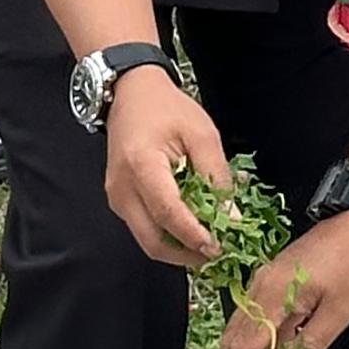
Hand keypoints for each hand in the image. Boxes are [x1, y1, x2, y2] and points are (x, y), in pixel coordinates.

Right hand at [105, 65, 233, 270]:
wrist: (131, 94)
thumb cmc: (167, 108)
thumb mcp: (202, 134)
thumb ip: (217, 176)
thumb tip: (231, 216)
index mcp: (142, 165)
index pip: (168, 212)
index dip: (194, 235)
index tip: (219, 247)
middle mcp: (122, 188)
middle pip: (152, 239)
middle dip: (186, 254)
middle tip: (216, 255)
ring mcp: (117, 197)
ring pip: (147, 240)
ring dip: (178, 249)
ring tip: (208, 245)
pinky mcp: (120, 201)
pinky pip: (144, 229)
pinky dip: (168, 236)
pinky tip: (191, 231)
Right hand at [225, 210, 348, 348]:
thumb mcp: (341, 310)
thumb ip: (311, 344)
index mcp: (275, 292)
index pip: (248, 344)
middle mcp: (262, 287)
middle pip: (240, 340)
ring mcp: (268, 284)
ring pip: (250, 332)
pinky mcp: (278, 283)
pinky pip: (264, 320)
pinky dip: (267, 346)